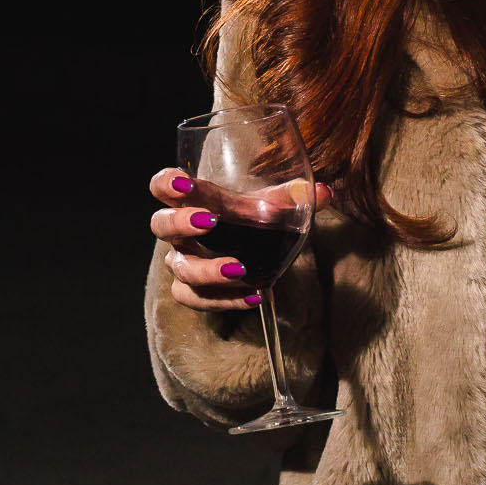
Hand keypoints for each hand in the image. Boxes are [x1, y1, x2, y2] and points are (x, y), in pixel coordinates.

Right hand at [148, 170, 331, 311]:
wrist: (246, 246)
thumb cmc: (249, 216)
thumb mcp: (269, 203)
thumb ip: (292, 197)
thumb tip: (325, 193)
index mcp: (190, 200)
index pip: (163, 186)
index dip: (167, 183)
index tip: (184, 183)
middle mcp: (180, 233)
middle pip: (161, 225)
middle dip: (181, 223)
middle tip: (209, 222)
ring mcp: (183, 263)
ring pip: (180, 270)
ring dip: (207, 270)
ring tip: (239, 268)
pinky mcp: (194, 292)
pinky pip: (200, 300)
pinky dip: (226, 300)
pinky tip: (254, 295)